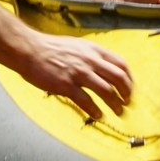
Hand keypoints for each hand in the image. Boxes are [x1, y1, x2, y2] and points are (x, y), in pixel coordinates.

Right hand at [14, 32, 133, 119]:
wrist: (30, 49)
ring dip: (115, 104)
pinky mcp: (66, 85)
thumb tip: (104, 67)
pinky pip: (86, 101)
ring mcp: (79, 73)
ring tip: (118, 112)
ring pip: (106, 91)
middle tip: (127, 102)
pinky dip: (95, 110)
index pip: (121, 64)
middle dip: (126, 93)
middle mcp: (90, 60)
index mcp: (93, 50)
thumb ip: (91, 55)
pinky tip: (98, 115)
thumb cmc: (50, 48)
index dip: (129, 79)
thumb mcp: (77, 45)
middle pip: (118, 78)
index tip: (129, 88)